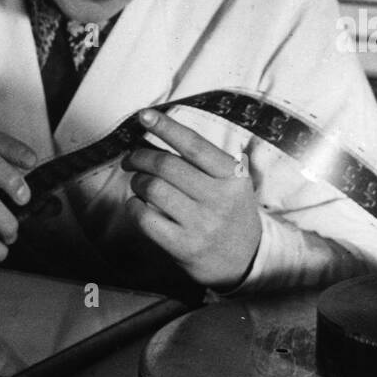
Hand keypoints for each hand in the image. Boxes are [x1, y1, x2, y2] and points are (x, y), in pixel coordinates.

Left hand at [122, 109, 261, 290]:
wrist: (246, 261)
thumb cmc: (231, 213)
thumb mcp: (233, 183)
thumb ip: (204, 161)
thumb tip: (158, 133)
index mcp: (232, 177)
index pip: (194, 145)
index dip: (167, 127)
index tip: (144, 115)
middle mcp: (219, 198)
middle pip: (166, 166)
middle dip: (140, 157)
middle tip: (131, 159)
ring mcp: (202, 224)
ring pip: (153, 189)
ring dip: (137, 182)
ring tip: (139, 184)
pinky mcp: (183, 247)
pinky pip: (145, 218)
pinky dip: (134, 207)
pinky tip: (138, 206)